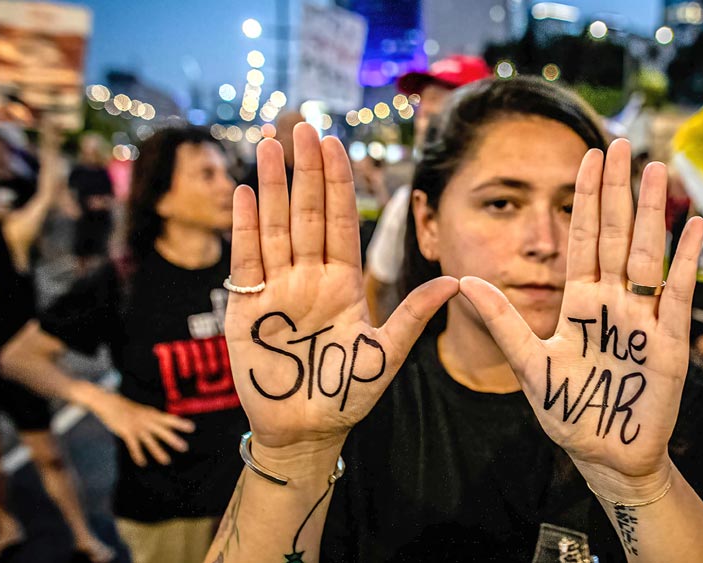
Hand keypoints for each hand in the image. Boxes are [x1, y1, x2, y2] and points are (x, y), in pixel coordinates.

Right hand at [86, 388, 194, 465]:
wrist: (109, 403)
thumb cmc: (128, 408)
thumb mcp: (144, 411)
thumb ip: (154, 418)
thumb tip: (168, 425)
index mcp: (152, 413)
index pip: (169, 419)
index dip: (180, 423)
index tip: (192, 428)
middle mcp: (147, 420)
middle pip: (162, 430)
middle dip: (173, 439)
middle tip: (184, 448)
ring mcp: (137, 426)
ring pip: (150, 441)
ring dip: (159, 451)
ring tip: (167, 461)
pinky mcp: (126, 432)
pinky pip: (134, 445)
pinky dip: (138, 454)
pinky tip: (142, 463)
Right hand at [224, 123, 456, 456]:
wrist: (306, 430)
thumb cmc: (347, 394)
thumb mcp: (386, 354)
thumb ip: (414, 316)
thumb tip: (457, 281)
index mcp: (344, 282)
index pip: (341, 222)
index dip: (337, 183)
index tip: (335, 144)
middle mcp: (310, 277)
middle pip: (306, 214)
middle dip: (304, 171)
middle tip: (302, 127)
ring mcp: (277, 289)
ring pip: (275, 227)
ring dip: (273, 187)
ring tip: (271, 144)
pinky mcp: (248, 307)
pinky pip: (247, 260)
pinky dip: (245, 227)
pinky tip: (247, 193)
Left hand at [461, 139, 702, 497]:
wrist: (605, 453)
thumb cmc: (568, 409)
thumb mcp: (529, 364)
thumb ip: (502, 320)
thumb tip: (464, 280)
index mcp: (580, 301)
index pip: (584, 239)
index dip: (586, 199)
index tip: (587, 156)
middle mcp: (613, 301)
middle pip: (617, 235)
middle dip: (617, 190)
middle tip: (620, 143)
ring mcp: (643, 318)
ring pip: (648, 253)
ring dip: (651, 212)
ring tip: (654, 169)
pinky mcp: (669, 341)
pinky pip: (676, 293)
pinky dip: (685, 260)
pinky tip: (691, 223)